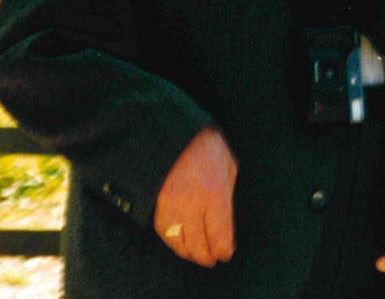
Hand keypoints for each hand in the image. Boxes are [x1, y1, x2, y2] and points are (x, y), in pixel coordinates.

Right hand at [154, 127, 237, 267]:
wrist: (174, 128)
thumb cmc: (207, 144)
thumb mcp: (228, 165)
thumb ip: (228, 194)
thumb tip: (227, 220)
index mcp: (215, 195)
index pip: (220, 239)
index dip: (225, 250)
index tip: (226, 252)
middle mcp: (192, 205)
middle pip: (200, 248)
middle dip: (208, 256)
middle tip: (213, 257)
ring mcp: (171, 206)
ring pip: (180, 245)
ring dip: (190, 252)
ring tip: (198, 252)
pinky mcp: (156, 203)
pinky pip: (164, 233)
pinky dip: (173, 241)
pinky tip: (181, 239)